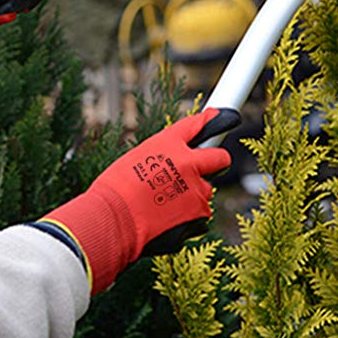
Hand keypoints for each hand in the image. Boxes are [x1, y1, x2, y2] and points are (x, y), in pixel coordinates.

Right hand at [42, 108, 239, 294]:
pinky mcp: (200, 215)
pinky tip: (164, 221)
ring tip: (162, 206)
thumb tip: (175, 158)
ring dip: (192, 197)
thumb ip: (162, 156)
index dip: (212, 120)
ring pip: (205, 191)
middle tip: (199, 171)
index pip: (197, 125)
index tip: (226, 117)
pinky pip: (199, 215)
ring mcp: (197, 190)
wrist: (111, 221)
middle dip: (215, 162)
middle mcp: (189, 163)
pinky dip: (187, 219)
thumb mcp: (135, 159)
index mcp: (169, 143)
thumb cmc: (115, 190)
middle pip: (220, 158)